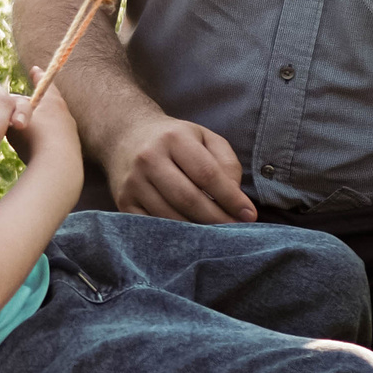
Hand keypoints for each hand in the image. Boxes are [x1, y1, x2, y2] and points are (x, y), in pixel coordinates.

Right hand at [8, 75, 79, 172]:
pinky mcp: (70, 152)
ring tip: (30, 130)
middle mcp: (65, 116)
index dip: (38, 77)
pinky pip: (55, 142)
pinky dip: (45, 143)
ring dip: (43, 126)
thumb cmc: (35, 138)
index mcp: (53, 103)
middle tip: (30, 102)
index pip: (45, 84)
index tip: (35, 69)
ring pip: (54, 125)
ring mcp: (70, 135)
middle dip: (39, 104)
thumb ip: (5, 113)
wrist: (58, 166)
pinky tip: (36, 150)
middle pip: (51, 105)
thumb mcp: (13, 120)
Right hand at [100, 112, 255, 222]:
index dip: (231, 198)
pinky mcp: (123, 201)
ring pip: (170, 216)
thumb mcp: (203, 137)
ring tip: (217, 235)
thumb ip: (226, 162)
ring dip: (197, 231)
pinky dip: (174, 235)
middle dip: (217, 219)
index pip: (207, 174)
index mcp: (173, 138)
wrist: (124, 136)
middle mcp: (149, 158)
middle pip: (188, 198)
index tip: (249, 215)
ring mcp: (133, 182)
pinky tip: (190, 237)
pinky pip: (152, 225)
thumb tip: (235, 198)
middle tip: (237, 231)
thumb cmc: (173, 140)